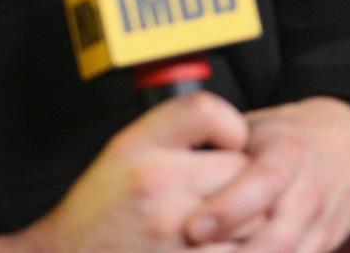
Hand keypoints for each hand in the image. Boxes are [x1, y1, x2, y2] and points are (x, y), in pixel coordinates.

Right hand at [0, 90, 249, 251]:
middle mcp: (156, 183)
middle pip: (241, 167)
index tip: (228, 145)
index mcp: (137, 147)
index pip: (207, 111)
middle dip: (241, 181)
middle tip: (218, 194)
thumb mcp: (123, 152)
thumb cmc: (97, 215)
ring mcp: (174, 230)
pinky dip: (237, 249)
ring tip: (217, 226)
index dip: (230, 127)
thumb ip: (175, 133)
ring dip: (246, 222)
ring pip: (252, 215)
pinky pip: (242, 251)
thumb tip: (237, 135)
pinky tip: (214, 246)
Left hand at [183, 97, 349, 252]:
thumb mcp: (256, 128)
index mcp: (290, 152)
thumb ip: (220, 149)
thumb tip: (171, 170)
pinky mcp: (327, 244)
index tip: (193, 228)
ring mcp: (322, 222)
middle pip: (277, 237)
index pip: (263, 183)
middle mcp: (311, 189)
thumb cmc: (290, 137)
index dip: (229, 208)